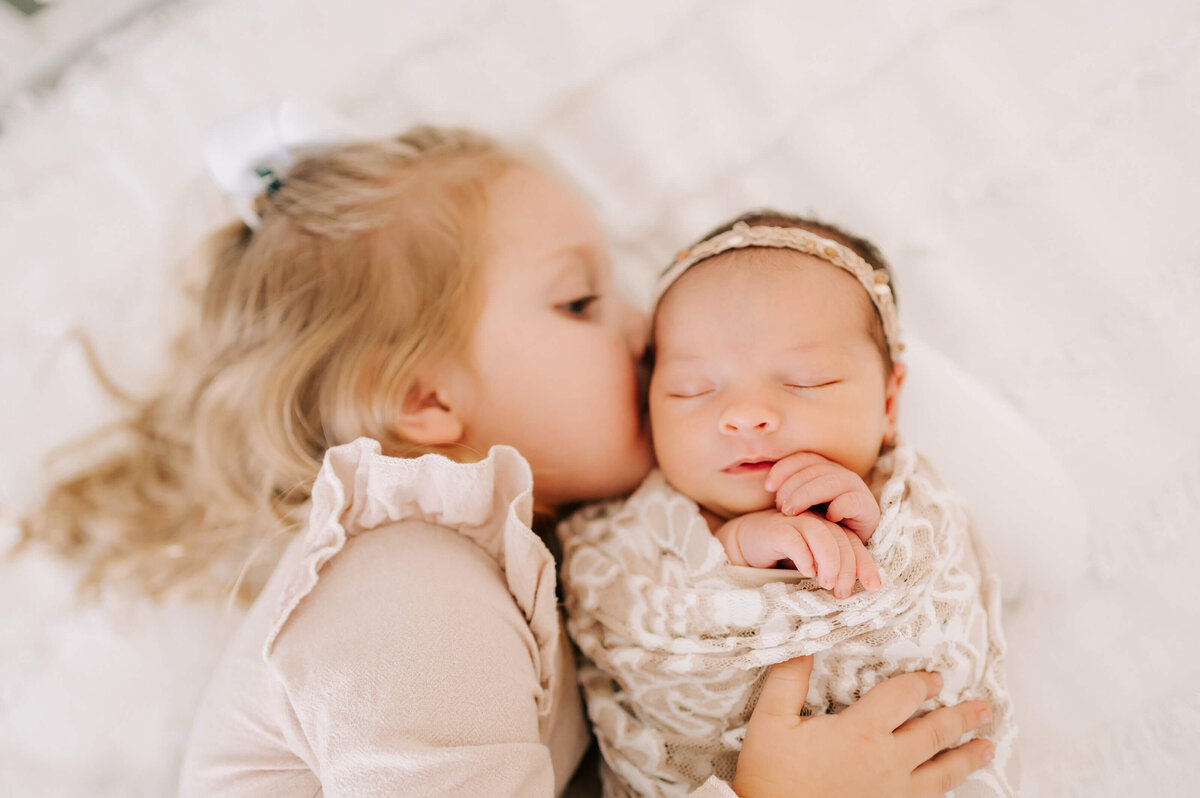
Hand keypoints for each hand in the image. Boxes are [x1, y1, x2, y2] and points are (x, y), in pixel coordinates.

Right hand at [715, 510, 879, 597]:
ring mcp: (796, 522)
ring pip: (822, 535)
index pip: (854, 544)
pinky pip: (794, 539)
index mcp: (829, 529)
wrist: (747, 544)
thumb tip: (853, 594)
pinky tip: (806, 571)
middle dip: (847, 568)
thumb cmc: (784, 557)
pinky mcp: (776, 529)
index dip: (865, 564)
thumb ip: (831, 572)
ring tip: (826, 584)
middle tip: (842, 592)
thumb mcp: (813, 566)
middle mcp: (816, 522)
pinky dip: (804, 556)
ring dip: (829, 562)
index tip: (874, 586)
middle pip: (842, 539)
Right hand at [733, 656, 993, 797]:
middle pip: (934, 733)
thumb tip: (803, 642)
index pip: (902, 697)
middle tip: (983, 709)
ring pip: (942, 772)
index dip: (921, 684)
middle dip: (961, 718)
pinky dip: (946, 790)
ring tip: (987, 748)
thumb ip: (788, 679)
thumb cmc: (770, 776)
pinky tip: (950, 787)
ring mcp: (894, 794)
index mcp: (861, 731)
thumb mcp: (770, 720)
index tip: (936, 678)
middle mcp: (887, 761)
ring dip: (966, 757)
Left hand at [765, 452, 880, 544]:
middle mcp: (840, 474)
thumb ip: (788, 493)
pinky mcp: (867, 508)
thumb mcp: (800, 507)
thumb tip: (767, 485)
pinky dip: (839, 507)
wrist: (844, 550)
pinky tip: (827, 518)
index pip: (803, 459)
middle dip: (792, 487)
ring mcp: (856, 489)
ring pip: (831, 481)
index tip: (768, 487)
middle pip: (814, 470)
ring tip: (791, 512)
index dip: (784, 469)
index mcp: (824, 469)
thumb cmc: (816, 526)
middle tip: (781, 508)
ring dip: (807, 495)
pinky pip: (853, 501)